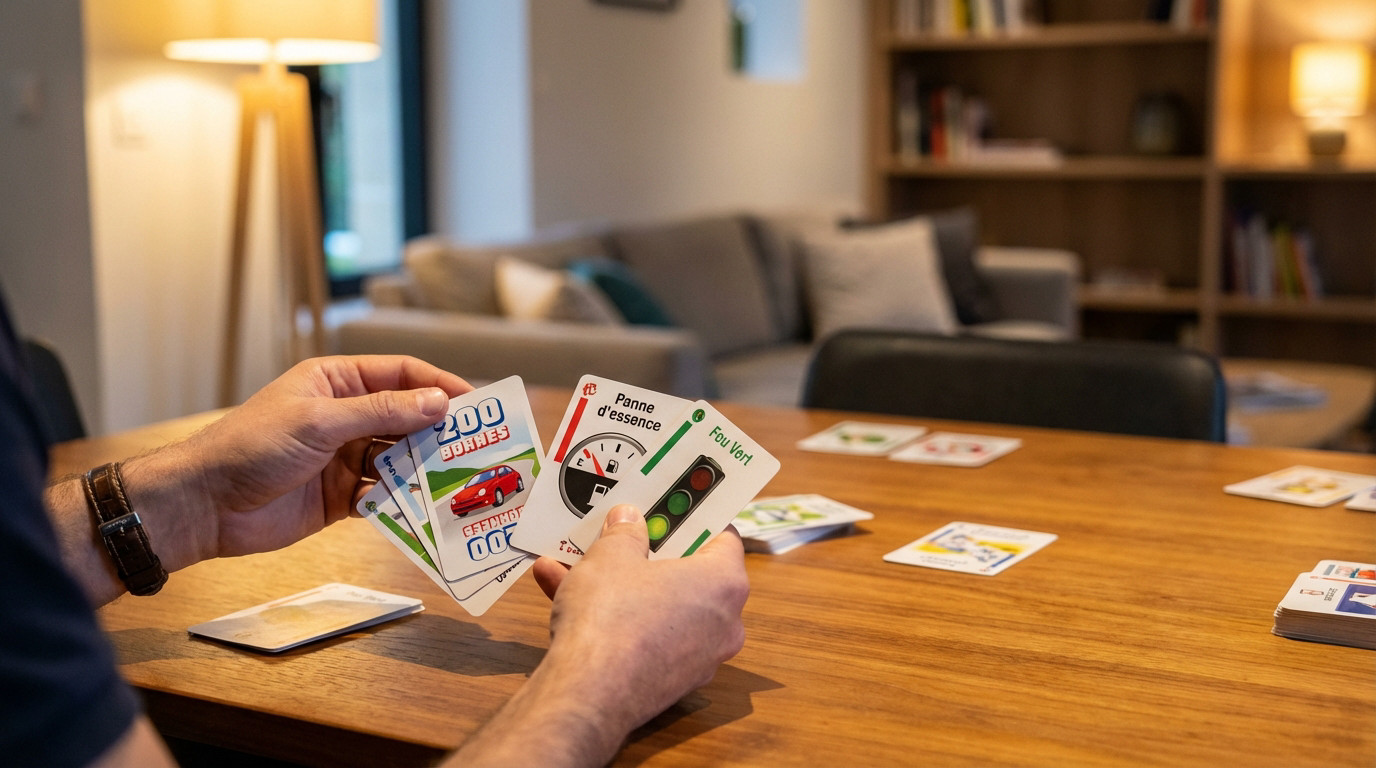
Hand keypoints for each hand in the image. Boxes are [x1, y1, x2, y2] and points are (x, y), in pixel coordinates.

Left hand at [132, 355, 469, 563]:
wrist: (206, 504)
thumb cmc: (252, 447)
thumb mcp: (320, 421)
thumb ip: (382, 412)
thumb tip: (439, 402)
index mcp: (336, 382)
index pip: (401, 375)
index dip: (439, 386)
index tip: (476, 404)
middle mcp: (344, 417)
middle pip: (406, 419)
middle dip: (439, 433)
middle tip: (478, 448)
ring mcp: (344, 458)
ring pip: (399, 460)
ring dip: (424, 470)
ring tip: (457, 481)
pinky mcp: (340, 497)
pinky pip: (383, 496)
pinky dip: (402, 502)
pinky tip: (422, 510)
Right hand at [533, 505, 748, 735]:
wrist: (588, 695)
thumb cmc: (612, 617)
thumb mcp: (611, 556)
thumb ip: (625, 532)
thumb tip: (629, 519)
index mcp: (724, 582)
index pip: (722, 536)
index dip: (693, 518)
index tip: (669, 507)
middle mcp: (723, 622)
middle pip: (686, 573)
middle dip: (646, 552)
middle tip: (619, 532)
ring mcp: (698, 657)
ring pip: (657, 605)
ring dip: (616, 583)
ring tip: (569, 561)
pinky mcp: (669, 681)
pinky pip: (643, 635)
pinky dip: (612, 618)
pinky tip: (562, 596)